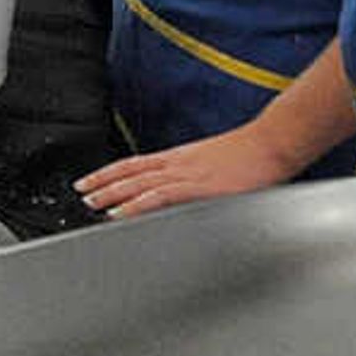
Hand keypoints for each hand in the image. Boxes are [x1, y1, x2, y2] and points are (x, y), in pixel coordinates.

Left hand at [75, 118, 296, 216]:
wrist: (274, 142)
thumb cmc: (253, 154)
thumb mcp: (217, 164)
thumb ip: (198, 177)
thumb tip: (189, 191)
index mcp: (181, 157)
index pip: (136, 164)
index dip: (110, 172)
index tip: (91, 180)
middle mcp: (177, 163)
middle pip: (131, 171)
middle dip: (103, 182)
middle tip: (81, 193)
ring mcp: (186, 173)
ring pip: (138, 183)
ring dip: (112, 193)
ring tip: (92, 203)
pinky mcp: (198, 186)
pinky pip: (158, 196)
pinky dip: (136, 205)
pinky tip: (121, 213)